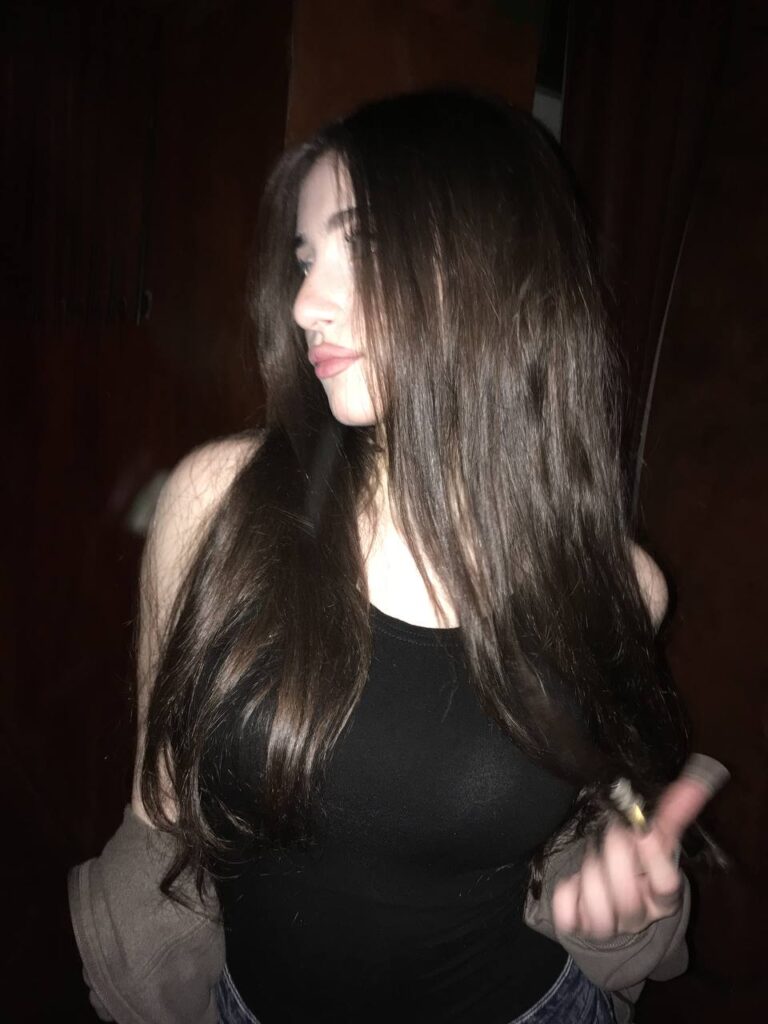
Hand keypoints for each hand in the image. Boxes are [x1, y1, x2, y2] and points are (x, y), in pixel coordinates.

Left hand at [550, 767, 721, 941]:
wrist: (618, 906)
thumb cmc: (641, 866)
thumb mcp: (657, 844)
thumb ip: (673, 815)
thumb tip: (695, 781)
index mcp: (663, 897)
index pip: (666, 884)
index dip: (653, 857)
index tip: (643, 831)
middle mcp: (640, 916)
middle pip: (627, 896)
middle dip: (614, 858)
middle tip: (612, 837)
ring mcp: (611, 926)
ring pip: (599, 911)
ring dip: (589, 878)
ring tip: (593, 864)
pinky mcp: (582, 926)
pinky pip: (568, 917)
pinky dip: (566, 897)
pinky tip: (573, 885)